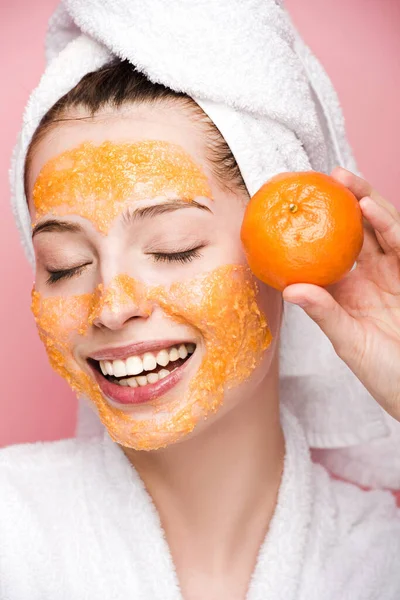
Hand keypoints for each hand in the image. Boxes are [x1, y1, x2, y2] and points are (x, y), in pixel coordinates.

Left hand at [283, 167, 399, 421]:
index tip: (294, 203)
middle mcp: (372, 276)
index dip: (315, 226)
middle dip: (345, 201)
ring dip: (366, 202)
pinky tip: (370, 209)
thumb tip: (290, 289)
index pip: (329, 249)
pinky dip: (388, 226)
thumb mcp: (348, 342)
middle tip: (326, 177)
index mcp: (348, 289)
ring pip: (382, 229)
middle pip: (358, 230)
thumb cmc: (384, 373)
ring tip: (346, 181)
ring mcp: (394, 274)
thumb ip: (325, 313)